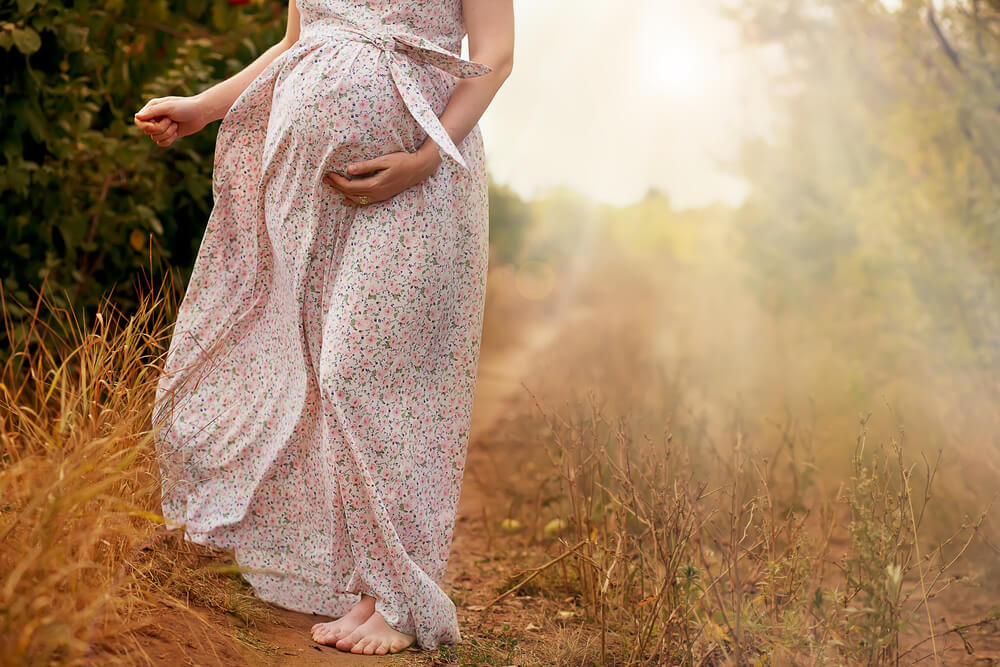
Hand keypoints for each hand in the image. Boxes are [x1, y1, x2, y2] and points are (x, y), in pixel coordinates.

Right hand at [133, 95, 210, 147]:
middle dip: (160, 129)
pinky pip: (162, 144)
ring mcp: (162, 127)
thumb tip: (136, 117)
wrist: (201, 113)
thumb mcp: (168, 107)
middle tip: (171, 121)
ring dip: (167, 133)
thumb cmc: (185, 106)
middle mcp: (155, 118)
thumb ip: (152, 112)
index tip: (154, 125)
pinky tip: (177, 132)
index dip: (145, 126)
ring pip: (155, 138)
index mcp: (152, 108)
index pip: (138, 121)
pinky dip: (169, 140)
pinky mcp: (169, 135)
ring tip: (176, 124)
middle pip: (147, 131)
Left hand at [324, 145, 442, 205]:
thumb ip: (366, 166)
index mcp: (375, 184)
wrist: (418, 169)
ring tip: (332, 186)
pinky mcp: (383, 196)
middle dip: (337, 187)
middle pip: (351, 193)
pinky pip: (364, 201)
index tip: (328, 174)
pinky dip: (354, 200)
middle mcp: (376, 193)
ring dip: (343, 193)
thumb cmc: (402, 161)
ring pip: (356, 199)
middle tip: (324, 180)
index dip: (337, 182)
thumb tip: (349, 169)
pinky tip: (347, 198)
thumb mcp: (384, 161)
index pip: (350, 186)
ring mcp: (380, 196)